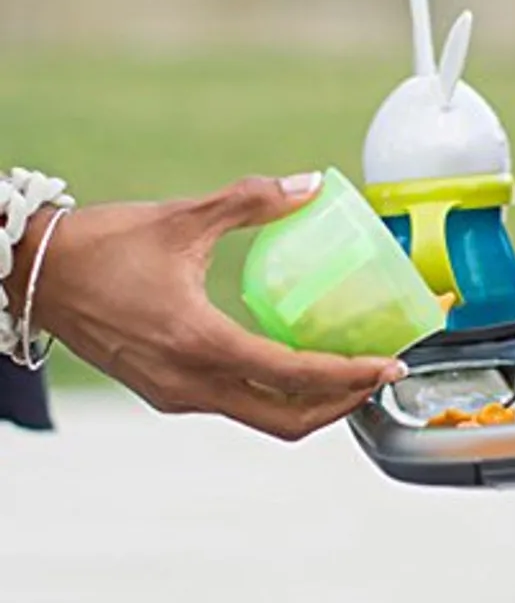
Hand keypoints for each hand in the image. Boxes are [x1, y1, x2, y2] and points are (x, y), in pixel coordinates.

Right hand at [23, 175, 405, 439]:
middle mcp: (189, 383)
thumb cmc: (98, 246)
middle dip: (342, 404)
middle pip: (287, 419)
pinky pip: (235, 406)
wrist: (28, 275)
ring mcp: (174, 395)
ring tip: (348, 374)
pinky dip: (275, 396)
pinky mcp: (164, 392)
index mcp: (200, 343)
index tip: (391, 367)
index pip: (296, 376)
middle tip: (378, 377)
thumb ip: (252, 200)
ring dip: (310, 404)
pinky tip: (293, 365)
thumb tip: (311, 183)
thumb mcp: (182, 218)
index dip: (352, 376)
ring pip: (261, 418)